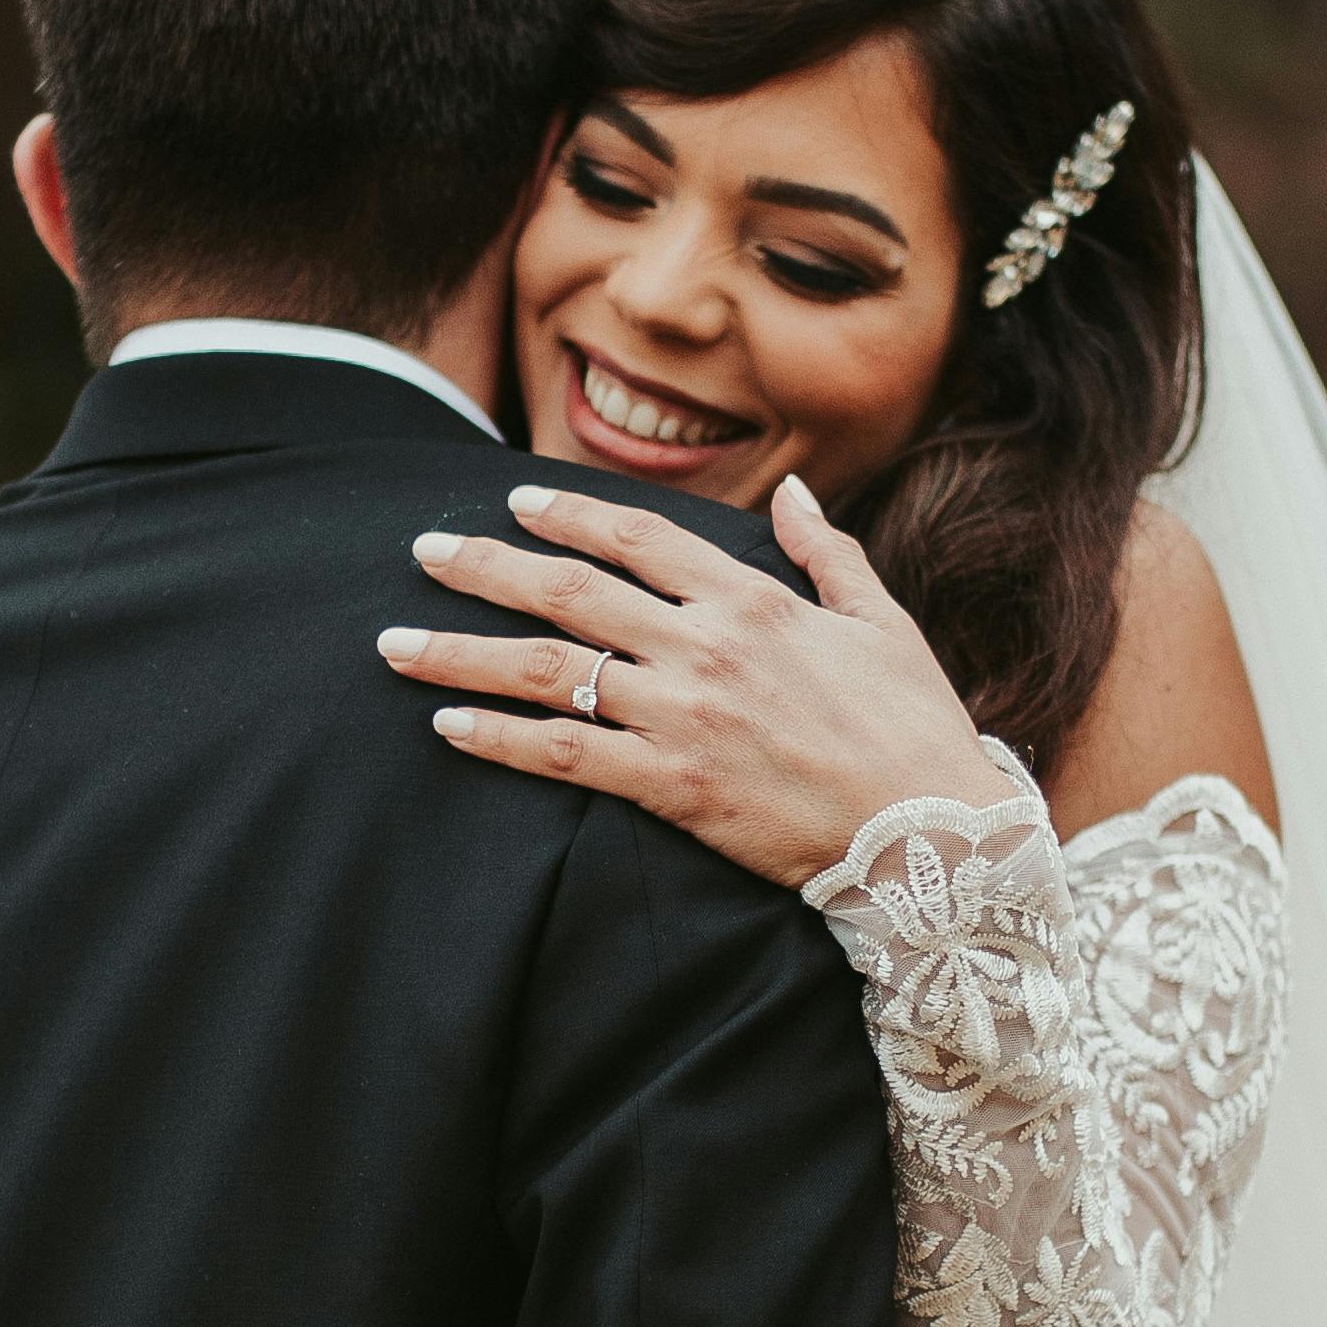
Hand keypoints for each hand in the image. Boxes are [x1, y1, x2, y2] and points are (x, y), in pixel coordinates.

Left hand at [378, 469, 1006, 888]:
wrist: (931, 832)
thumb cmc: (914, 726)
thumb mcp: (880, 621)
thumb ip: (824, 552)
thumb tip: (792, 494)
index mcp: (751, 600)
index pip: (638, 538)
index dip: (568, 517)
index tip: (514, 504)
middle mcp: (705, 648)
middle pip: (569, 592)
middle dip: (484, 568)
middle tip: (421, 553)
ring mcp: (683, 718)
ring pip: (549, 670)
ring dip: (462, 653)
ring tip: (395, 643)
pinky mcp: (672, 788)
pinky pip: (564, 757)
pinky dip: (498, 740)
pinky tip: (446, 727)